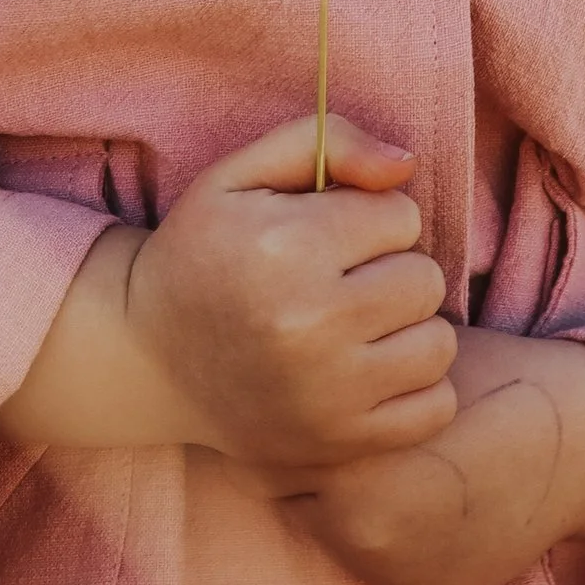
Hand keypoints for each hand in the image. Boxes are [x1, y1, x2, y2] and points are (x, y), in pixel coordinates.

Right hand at [0, 117, 455, 472]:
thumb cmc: (203, 253)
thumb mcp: (242, 175)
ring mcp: (326, 393)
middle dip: (392, 273)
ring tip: (357, 327)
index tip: (329, 238)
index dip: (370, 220)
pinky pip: (433, 408)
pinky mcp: (337, 442)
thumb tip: (406, 165)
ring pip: (438, 344)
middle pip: (425, 280)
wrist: (147, 358)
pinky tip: (370, 371)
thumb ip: (328, 142)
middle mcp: (309, 323)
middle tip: (342, 284)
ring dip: (408, 331)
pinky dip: (414, 389)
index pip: (401, 217)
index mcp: (287, 246)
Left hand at [301, 326, 584, 584]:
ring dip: (343, 509)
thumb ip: (348, 381)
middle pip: (293, 499)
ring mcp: (389, 566)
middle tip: (347, 440)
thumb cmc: (495, 380)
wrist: (578, 442)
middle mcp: (358, 521)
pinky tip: (422, 503)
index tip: (311, 405)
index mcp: (348, 453)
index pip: (273, 451)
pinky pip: (377, 566)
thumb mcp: (410, 363)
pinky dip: (387, 540)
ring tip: (392, 469)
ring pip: (331, 537)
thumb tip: (289, 363)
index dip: (291, 426)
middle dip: (311, 472)